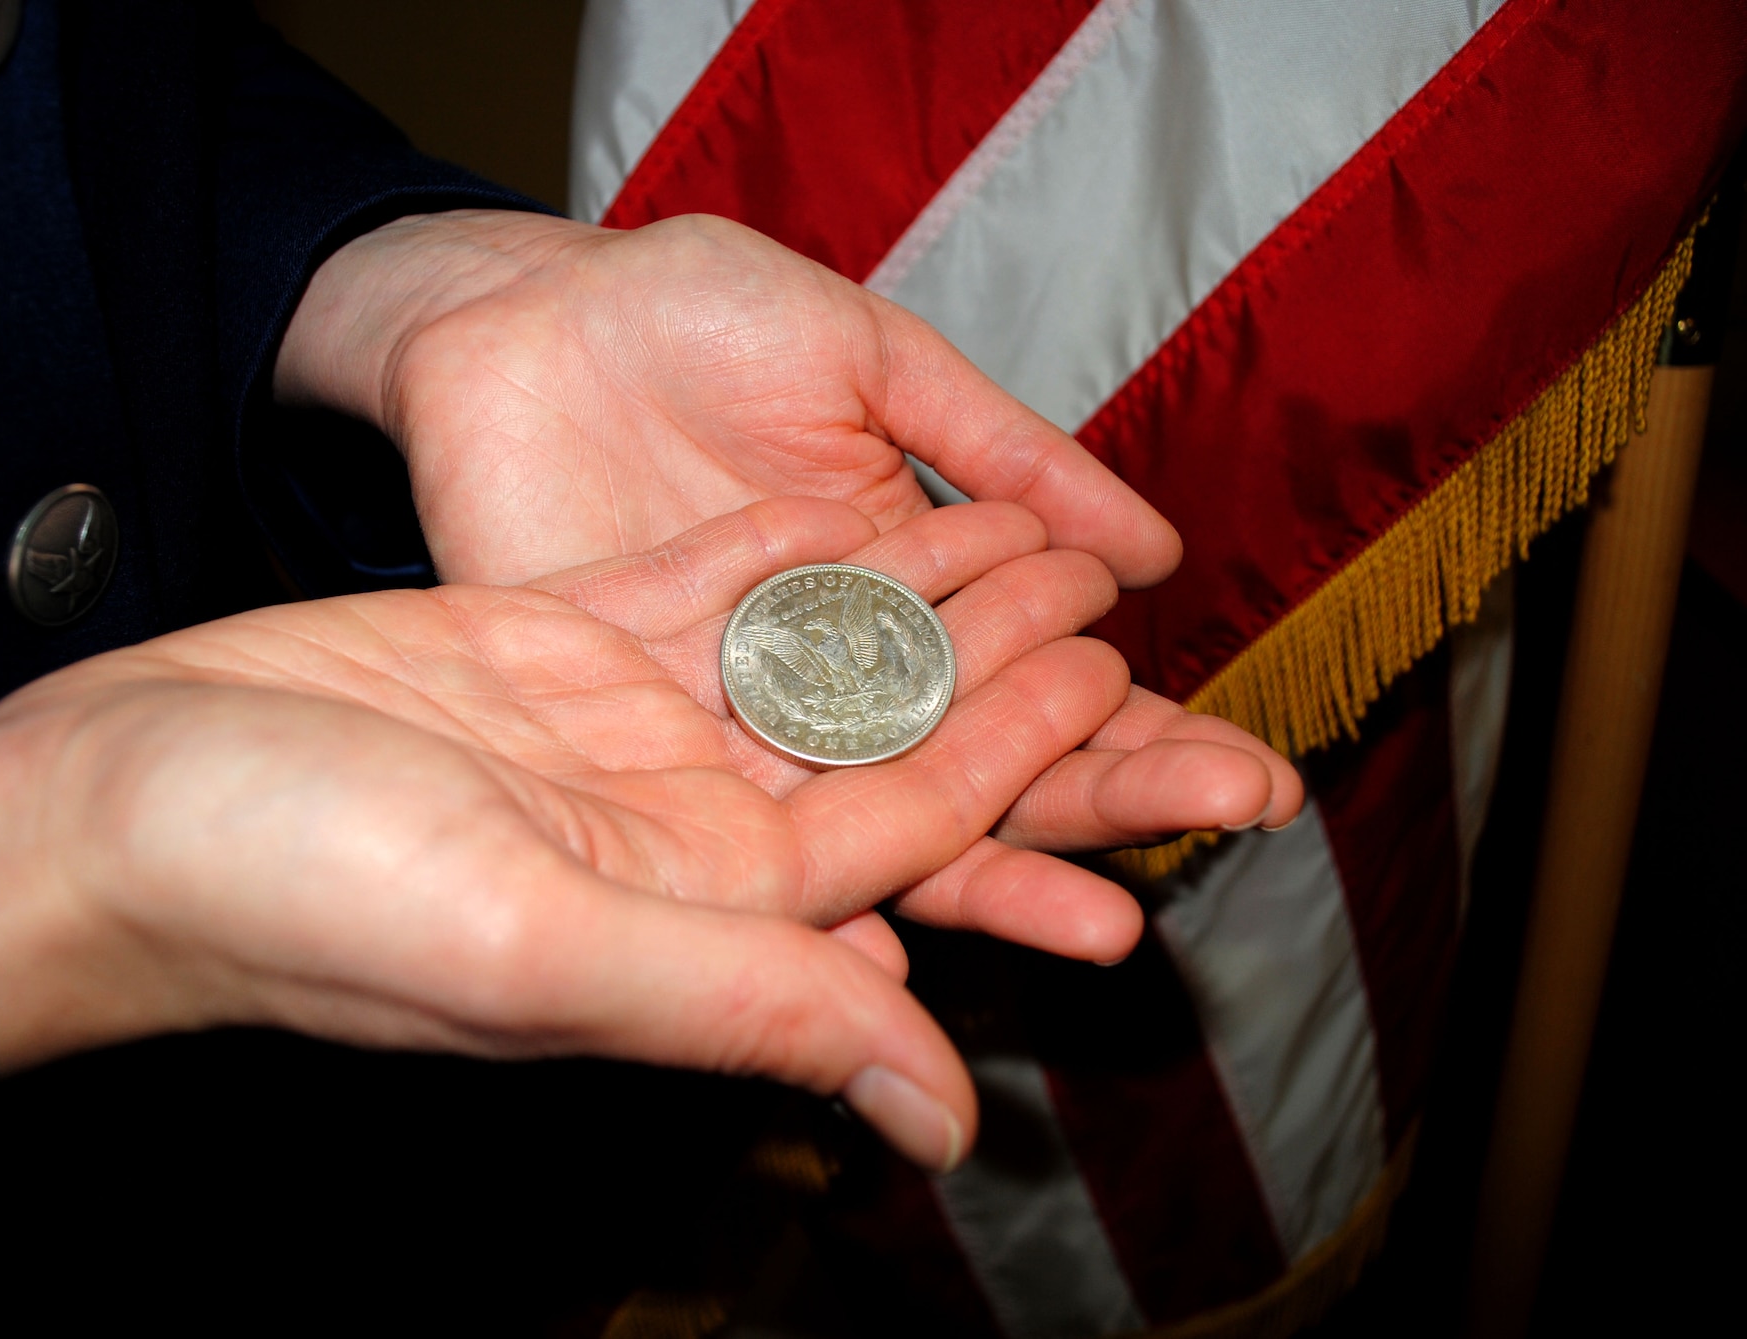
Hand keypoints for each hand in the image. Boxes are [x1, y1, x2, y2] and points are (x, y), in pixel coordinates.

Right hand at [0, 498, 1192, 1169]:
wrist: (112, 806)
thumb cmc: (295, 892)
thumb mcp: (538, 947)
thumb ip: (750, 1008)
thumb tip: (942, 1120)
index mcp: (686, 903)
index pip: (897, 825)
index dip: (1014, 745)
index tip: (1111, 667)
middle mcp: (664, 822)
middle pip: (869, 737)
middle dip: (989, 658)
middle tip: (1098, 573)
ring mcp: (603, 731)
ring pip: (794, 654)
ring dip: (902, 587)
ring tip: (1008, 515)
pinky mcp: (534, 648)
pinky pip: (689, 593)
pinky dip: (776, 549)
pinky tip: (854, 498)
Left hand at [271, 210, 1300, 848]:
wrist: (523, 312)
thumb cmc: (698, 316)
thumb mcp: (869, 359)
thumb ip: (995, 452)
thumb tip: (1154, 552)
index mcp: (903, 588)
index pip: (1045, 684)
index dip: (1147, 728)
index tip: (1255, 774)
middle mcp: (834, 677)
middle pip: (988, 767)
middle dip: (1109, 800)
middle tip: (1228, 824)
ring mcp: (737, 721)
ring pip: (876, 825)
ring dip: (991, 879)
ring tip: (1100, 922)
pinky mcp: (634, 739)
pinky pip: (717, 840)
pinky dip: (789, 904)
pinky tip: (877, 954)